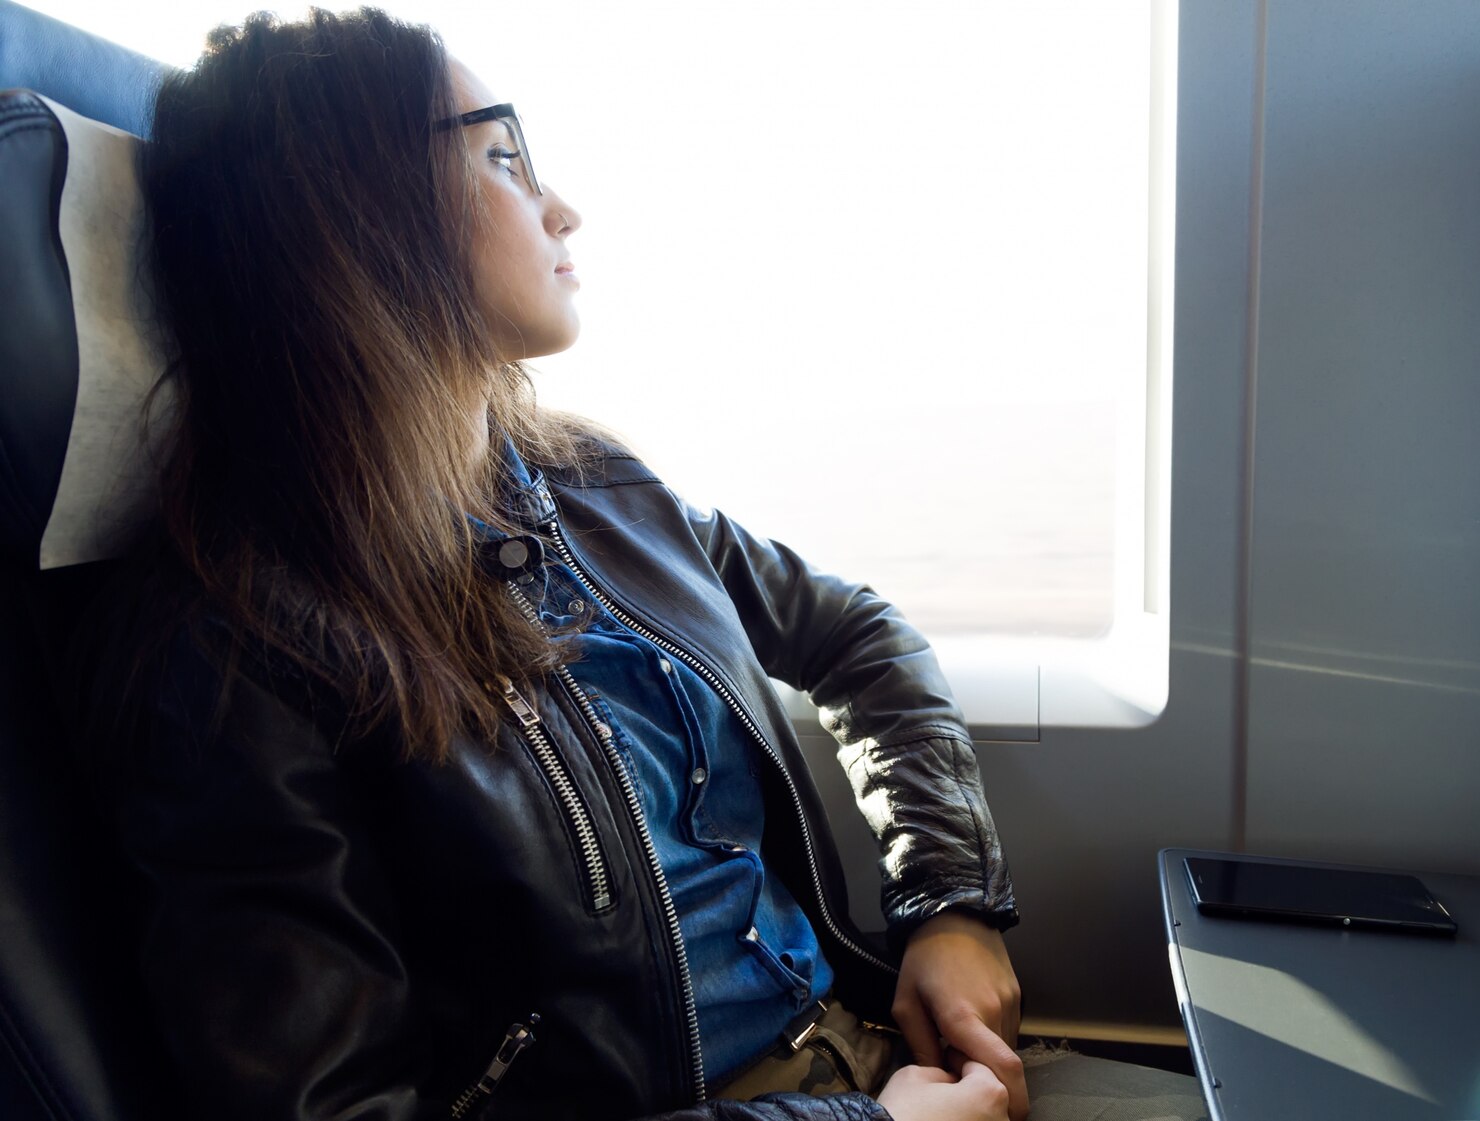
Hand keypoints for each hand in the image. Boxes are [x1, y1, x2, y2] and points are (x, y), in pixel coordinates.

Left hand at [892, 911, 1026, 1120]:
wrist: (953, 912)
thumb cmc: (923, 957)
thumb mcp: (905, 1002)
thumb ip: (920, 1046)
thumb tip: (937, 1078)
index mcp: (964, 1016)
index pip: (1001, 1068)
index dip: (1003, 1095)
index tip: (981, 1100)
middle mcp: (994, 1011)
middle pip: (1004, 1065)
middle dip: (987, 1077)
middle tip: (960, 1067)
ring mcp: (1010, 1002)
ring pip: (1008, 1048)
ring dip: (989, 1056)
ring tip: (960, 1039)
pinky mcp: (1017, 994)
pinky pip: (1010, 1029)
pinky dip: (995, 1038)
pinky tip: (973, 1023)